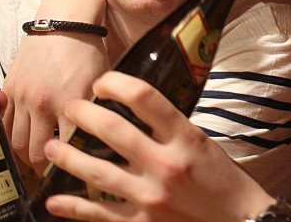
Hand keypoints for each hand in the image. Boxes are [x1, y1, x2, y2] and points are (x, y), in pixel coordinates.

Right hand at [2, 0, 109, 172]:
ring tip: (38, 159)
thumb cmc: (89, 50)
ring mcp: (22, 96)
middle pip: (36, 154)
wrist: (64, 19)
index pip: (68, 150)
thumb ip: (99, 113)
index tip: (78, 173)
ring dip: (26, 154)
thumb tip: (105, 140)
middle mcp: (41, 104)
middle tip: (55, 171)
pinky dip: (10, 136)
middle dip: (45, 167)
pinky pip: (3, 123)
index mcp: (69, 103)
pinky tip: (22, 140)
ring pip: (16, 142)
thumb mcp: (102, 83)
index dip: (73, 165)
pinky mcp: (9, 87)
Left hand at [42, 72, 279, 221]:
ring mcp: (152, 196)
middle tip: (70, 108)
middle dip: (83, 114)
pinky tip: (55, 200)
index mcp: (184, 137)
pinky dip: (74, 206)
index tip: (102, 83)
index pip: (143, 97)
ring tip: (51, 147)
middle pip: (113, 130)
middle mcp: (166, 164)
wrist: (239, 220)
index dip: (115, 84)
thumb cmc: (221, 178)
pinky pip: (100, 213)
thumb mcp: (200, 141)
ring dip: (68, 157)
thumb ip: (168, 127)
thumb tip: (130, 108)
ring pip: (97, 172)